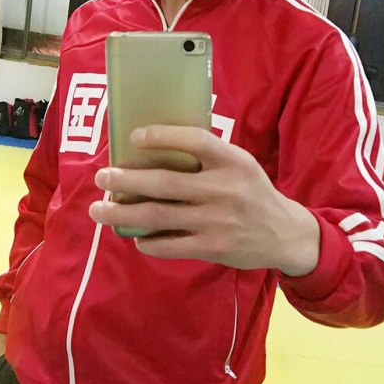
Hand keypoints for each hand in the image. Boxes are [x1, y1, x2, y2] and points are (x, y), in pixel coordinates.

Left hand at [88, 126, 319, 275]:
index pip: (195, 140)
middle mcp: (225, 189)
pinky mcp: (213, 247)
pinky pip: (170, 245)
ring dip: (123, 213)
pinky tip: (134, 236)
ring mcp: (217, 220)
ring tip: (99, 209)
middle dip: (126, 180)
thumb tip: (152, 150)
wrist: (284, 234)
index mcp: (233, 161)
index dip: (163, 136)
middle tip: (102, 177)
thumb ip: (208, 157)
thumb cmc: (252, 193)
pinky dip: (147, 241)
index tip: (134, 136)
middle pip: (165, 183)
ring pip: (159, 216)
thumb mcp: (240, 165)